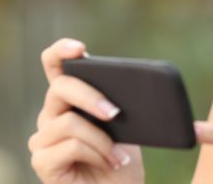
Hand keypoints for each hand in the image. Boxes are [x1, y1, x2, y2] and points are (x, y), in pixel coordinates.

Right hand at [28, 38, 143, 183]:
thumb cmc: (121, 159)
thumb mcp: (133, 128)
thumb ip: (136, 109)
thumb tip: (170, 104)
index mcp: (72, 99)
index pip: (55, 65)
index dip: (61, 51)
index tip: (80, 49)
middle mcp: (51, 114)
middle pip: (61, 88)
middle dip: (91, 96)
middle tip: (116, 113)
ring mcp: (42, 138)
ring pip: (69, 122)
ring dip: (102, 140)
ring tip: (118, 156)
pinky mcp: (42, 161)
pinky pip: (69, 146)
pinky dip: (95, 154)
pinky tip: (108, 163)